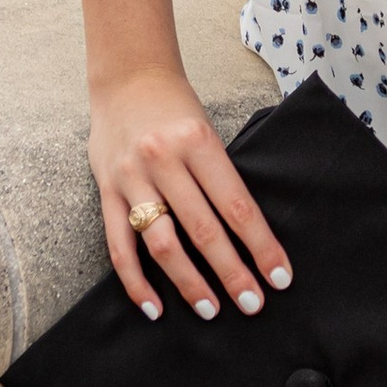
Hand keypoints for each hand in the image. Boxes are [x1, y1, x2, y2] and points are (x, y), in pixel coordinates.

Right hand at [87, 66, 292, 322]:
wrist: (127, 76)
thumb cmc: (177, 107)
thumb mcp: (207, 129)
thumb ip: (220, 177)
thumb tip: (249, 236)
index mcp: (199, 141)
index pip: (237, 205)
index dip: (261, 245)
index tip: (279, 277)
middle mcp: (164, 160)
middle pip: (203, 229)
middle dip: (231, 272)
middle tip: (252, 304)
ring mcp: (132, 177)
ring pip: (162, 242)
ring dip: (188, 282)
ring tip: (210, 310)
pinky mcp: (107, 191)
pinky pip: (120, 246)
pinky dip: (136, 281)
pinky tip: (154, 307)